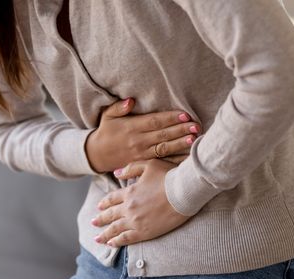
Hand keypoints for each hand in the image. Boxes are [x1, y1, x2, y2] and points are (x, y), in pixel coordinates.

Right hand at [85, 98, 201, 172]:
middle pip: (162, 134)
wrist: (97, 155)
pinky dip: (174, 158)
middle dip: (180, 130)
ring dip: (180, 143)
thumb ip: (119, 107)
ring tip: (194, 138)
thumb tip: (131, 100)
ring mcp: (141, 153)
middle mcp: (138, 141)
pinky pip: (161, 160)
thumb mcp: (107, 116)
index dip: (170, 118)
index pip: (154, 121)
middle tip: (196, 126)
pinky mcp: (143, 162)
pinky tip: (186, 156)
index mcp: (131, 127)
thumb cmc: (106, 132)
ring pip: (164, 148)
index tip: (184, 114)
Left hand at [90, 159, 191, 246]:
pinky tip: (111, 244)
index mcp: (130, 192)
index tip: (99, 207)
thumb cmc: (169, 176)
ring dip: (105, 234)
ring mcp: (136, 221)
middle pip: (111, 215)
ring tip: (97, 238)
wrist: (184, 191)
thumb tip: (116, 173)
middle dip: (101, 219)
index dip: (105, 203)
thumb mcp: (148, 165)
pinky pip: (127, 238)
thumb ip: (130, 169)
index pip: (112, 199)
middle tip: (93, 223)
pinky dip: (117, 241)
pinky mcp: (145, 232)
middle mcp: (129, 208)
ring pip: (115, 229)